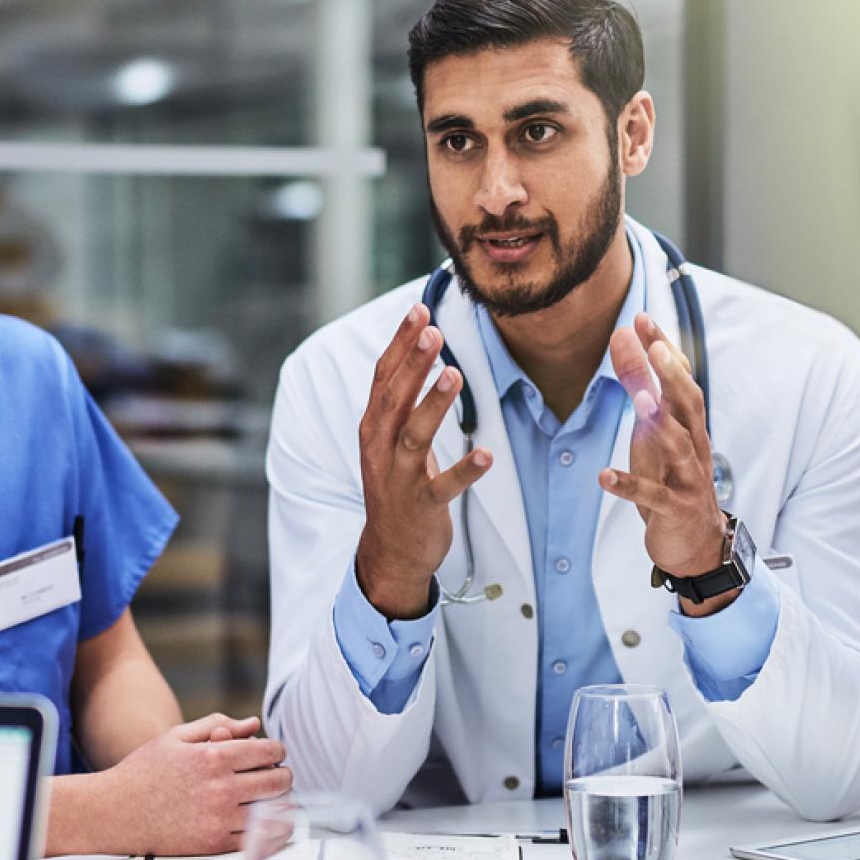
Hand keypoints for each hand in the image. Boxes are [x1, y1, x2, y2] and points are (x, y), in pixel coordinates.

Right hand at [96, 714, 291, 855]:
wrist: (115, 812)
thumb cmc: (144, 771)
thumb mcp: (176, 737)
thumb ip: (217, 724)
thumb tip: (253, 724)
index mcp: (213, 756)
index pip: (267, 752)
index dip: (277, 751)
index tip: (275, 755)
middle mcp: (220, 788)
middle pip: (276, 782)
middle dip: (283, 776)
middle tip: (279, 776)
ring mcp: (218, 820)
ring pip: (272, 811)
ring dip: (280, 803)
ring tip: (276, 799)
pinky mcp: (214, 845)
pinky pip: (258, 840)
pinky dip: (271, 831)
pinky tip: (270, 823)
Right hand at [354, 302, 491, 618]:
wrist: (390, 549)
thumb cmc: (396, 484)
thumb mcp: (389, 438)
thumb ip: (399, 399)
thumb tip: (418, 348)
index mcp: (373, 426)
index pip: (383, 376)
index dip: (400, 343)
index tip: (419, 309)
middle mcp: (380, 447)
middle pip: (394, 398)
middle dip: (413, 362)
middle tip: (433, 330)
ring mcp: (399, 477)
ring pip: (414, 436)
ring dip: (433, 404)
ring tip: (454, 373)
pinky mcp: (422, 505)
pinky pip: (444, 486)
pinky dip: (465, 471)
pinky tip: (486, 455)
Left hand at [601, 313, 731, 607]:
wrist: (696, 542)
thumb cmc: (673, 480)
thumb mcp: (657, 433)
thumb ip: (644, 392)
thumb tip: (628, 346)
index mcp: (689, 425)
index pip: (681, 378)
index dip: (664, 348)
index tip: (642, 318)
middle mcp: (694, 445)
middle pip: (688, 404)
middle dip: (671, 374)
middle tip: (653, 346)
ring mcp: (687, 477)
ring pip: (677, 445)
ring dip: (658, 422)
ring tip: (638, 399)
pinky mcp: (674, 509)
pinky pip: (651, 496)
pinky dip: (628, 485)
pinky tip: (603, 476)